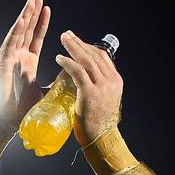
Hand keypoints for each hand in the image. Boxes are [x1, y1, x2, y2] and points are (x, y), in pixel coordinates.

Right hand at [0, 0, 49, 134]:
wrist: (9, 121)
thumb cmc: (23, 110)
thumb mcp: (44, 93)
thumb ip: (56, 85)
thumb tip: (72, 81)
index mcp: (27, 63)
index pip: (35, 38)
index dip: (41, 24)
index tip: (48, 10)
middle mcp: (17, 58)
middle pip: (26, 31)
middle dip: (32, 14)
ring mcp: (9, 60)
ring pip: (17, 35)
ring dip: (24, 18)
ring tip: (30, 3)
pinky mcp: (3, 66)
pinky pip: (9, 46)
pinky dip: (15, 33)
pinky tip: (22, 22)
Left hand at [55, 30, 122, 145]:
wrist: (101, 139)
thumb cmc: (99, 124)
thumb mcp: (105, 101)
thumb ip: (99, 88)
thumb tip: (85, 81)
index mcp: (116, 81)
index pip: (102, 57)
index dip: (88, 47)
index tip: (77, 42)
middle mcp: (111, 81)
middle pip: (94, 55)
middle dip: (79, 43)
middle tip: (66, 35)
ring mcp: (102, 87)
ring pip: (86, 60)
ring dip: (73, 47)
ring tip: (62, 40)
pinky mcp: (90, 93)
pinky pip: (78, 71)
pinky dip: (67, 62)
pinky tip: (59, 58)